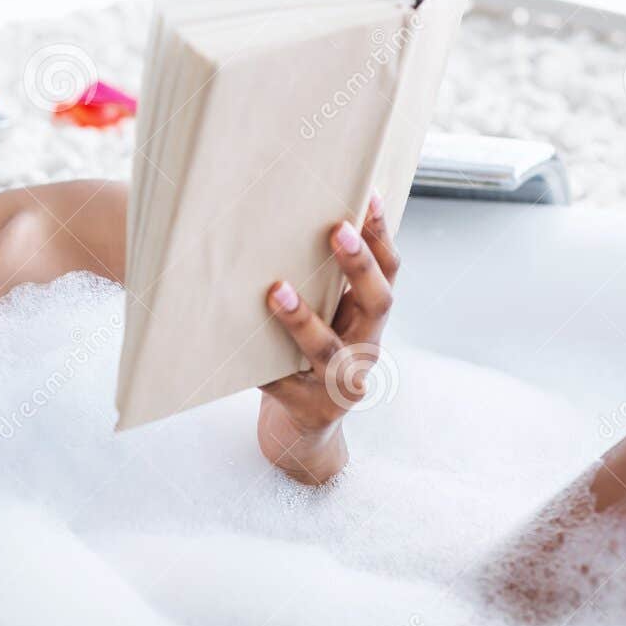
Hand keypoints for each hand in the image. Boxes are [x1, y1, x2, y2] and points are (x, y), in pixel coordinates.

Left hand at [256, 192, 398, 483]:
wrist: (304, 429)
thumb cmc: (308, 358)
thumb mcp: (327, 320)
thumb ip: (323, 285)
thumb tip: (290, 217)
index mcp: (369, 320)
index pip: (389, 272)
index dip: (382, 235)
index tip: (366, 196)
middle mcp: (366, 348)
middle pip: (378, 303)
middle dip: (359, 265)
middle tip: (336, 230)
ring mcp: (341, 383)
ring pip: (328, 349)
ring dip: (303, 319)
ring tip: (276, 291)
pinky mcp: (309, 409)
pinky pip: (282, 384)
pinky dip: (262, 367)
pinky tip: (236, 349)